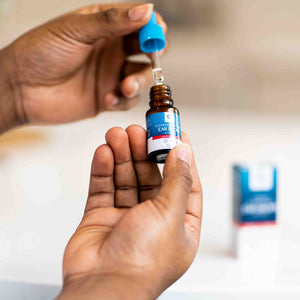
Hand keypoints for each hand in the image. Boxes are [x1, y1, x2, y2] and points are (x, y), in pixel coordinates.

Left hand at [0, 3, 165, 128]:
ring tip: (125, 86)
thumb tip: (145, 10)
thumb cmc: (40, 52)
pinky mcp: (107, 98)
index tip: (158, 32)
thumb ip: (111, 21)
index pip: (139, 23)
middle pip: (147, 51)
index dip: (153, 26)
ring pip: (141, 77)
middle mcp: (112, 51)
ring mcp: (110, 75)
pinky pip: (127, 100)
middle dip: (153, 56)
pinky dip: (123, 100)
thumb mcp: (75, 29)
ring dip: (139, 81)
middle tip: (151, 60)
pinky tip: (107, 98)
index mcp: (105, 27)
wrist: (21, 89)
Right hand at [57, 125, 201, 299]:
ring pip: (126, 178)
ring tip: (117, 135)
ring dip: (122, 155)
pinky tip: (104, 152)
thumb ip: (177, 181)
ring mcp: (126, 217)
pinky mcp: (102, 217)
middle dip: (144, 152)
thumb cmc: (143, 263)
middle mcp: (154, 219)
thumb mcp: (170, 215)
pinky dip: (104, 169)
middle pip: (151, 176)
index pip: (184, 182)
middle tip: (138, 131)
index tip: (175, 133)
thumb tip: (184, 153)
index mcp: (179, 223)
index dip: (180, 157)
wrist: (103, 287)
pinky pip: (104, 187)